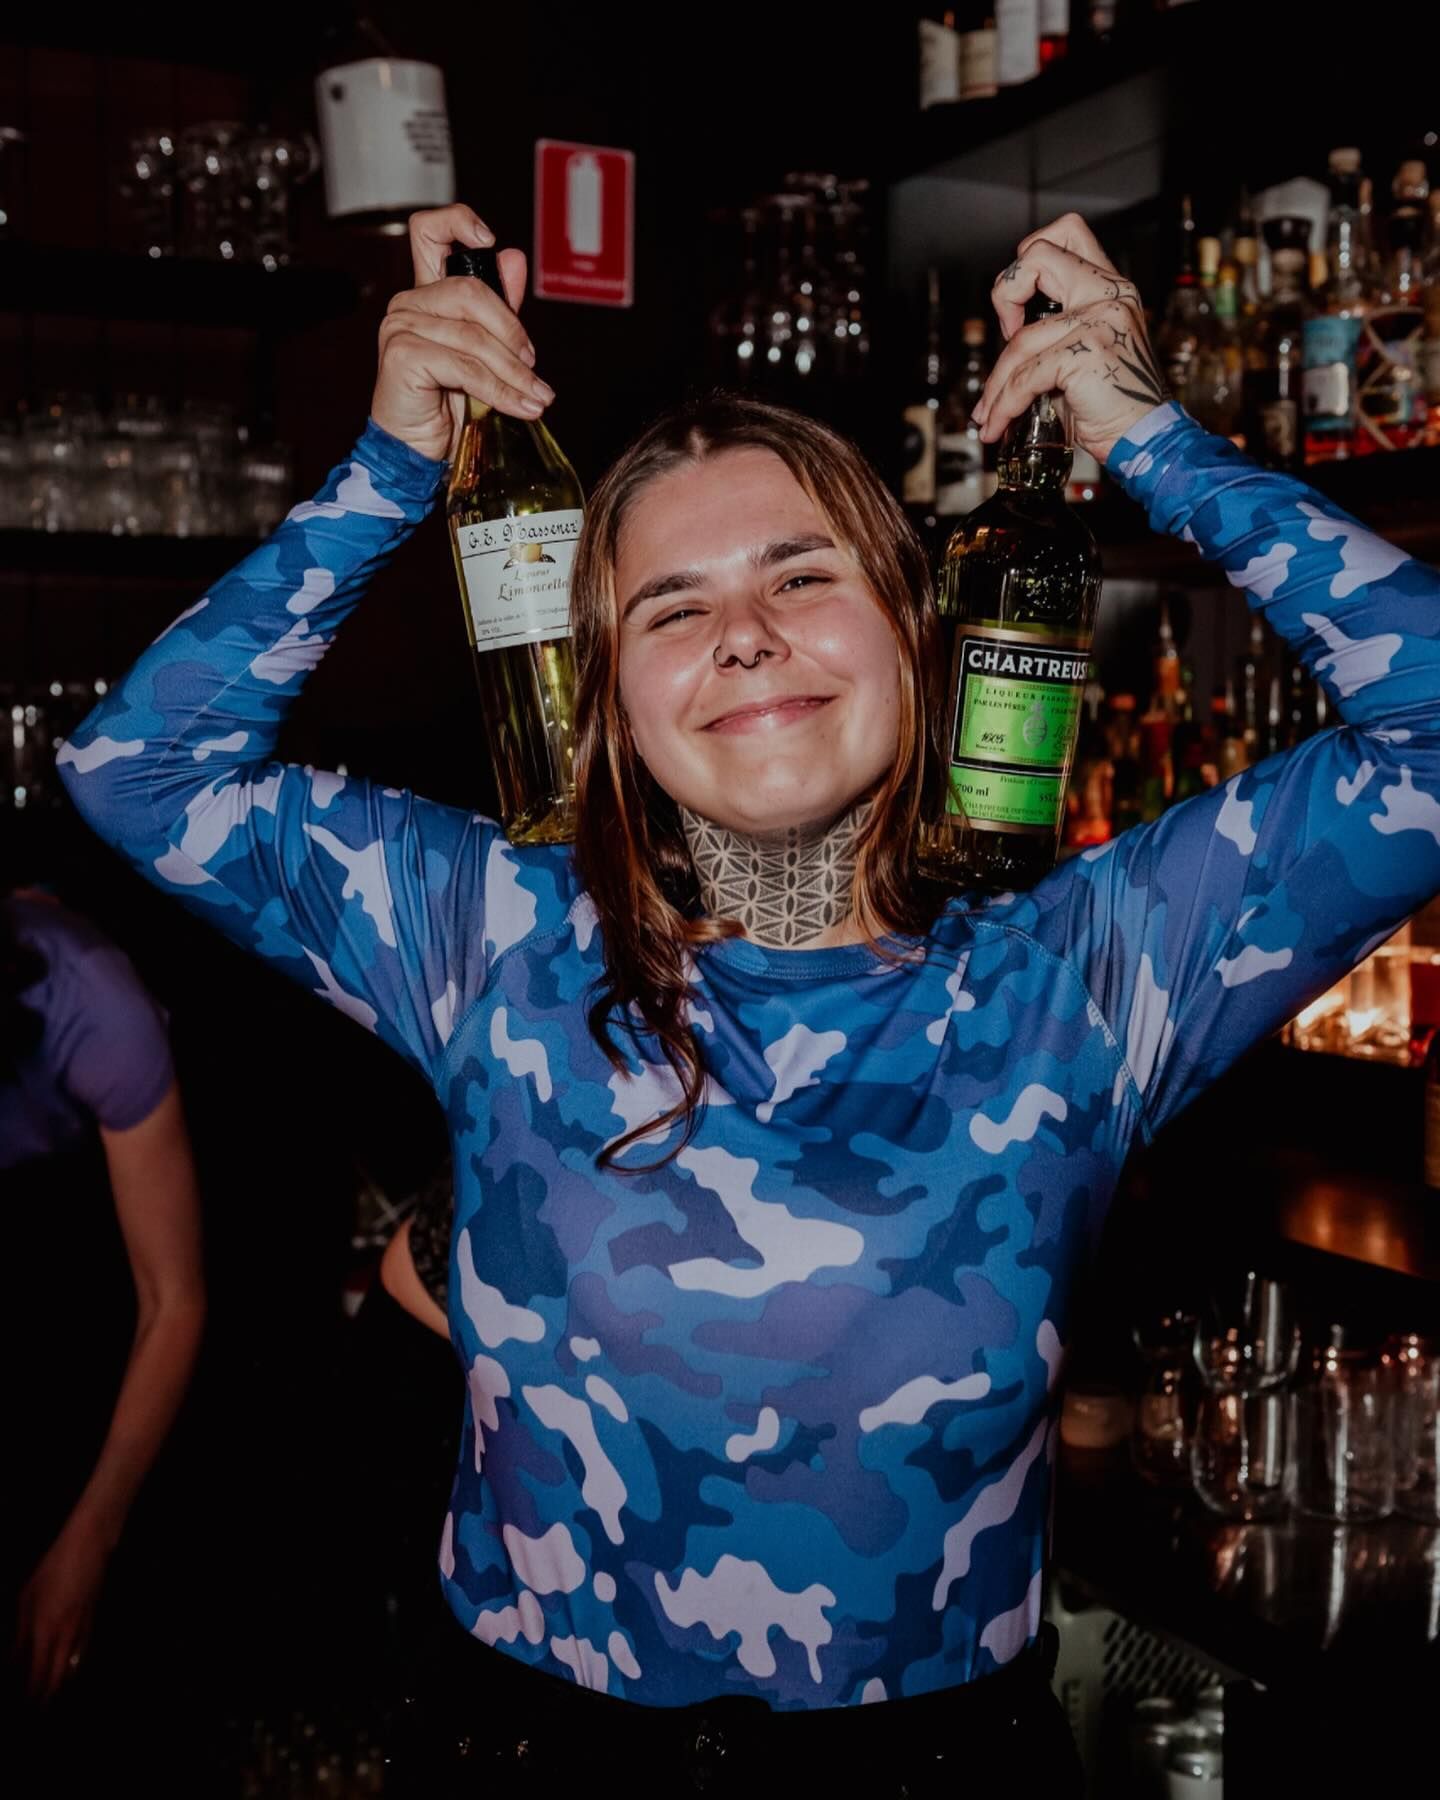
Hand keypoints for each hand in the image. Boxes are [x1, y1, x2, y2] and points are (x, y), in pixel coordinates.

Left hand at [13, 1522, 108, 1701]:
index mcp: (45, 1632)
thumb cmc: (52, 1570)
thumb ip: (20, 1633)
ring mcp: (82, 1631)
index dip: (30, 1694)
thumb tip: (13, 1660)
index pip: (37, 1674)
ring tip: (48, 1695)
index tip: (22, 1707)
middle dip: (46, 1697)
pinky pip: (80, 1655)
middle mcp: (65, 1638)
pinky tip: (64, 1669)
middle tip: (35, 1710)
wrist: (88, 1548)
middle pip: (56, 1679)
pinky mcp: (92, 1624)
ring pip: (71, 1670)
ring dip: (59, 1685)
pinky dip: (71, 1668)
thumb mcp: (26, 1599)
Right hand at [370, 203, 555, 463]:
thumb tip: (513, 258)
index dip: (459, 222)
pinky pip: (464, 367)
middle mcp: (409, 303)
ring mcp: (400, 327)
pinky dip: (499, 391)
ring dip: (514, 373)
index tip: (490, 242)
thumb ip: (498, 308)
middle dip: (513, 331)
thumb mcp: (481, 351)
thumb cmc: (445, 402)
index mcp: (426, 293)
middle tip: (533, 366)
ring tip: (537, 397)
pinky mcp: (402, 356)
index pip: (429, 231)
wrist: (416, 450)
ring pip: (473, 337)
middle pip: (471, 292)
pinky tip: (521, 407)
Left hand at [973, 213, 1167, 465]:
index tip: (1021, 309)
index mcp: (1111, 287)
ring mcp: (1100, 319)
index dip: (1029, 262)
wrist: (1144, 437)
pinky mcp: (1085, 352)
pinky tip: (999, 424)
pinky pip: (1025, 376)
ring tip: (989, 413)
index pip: (1067, 232)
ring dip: (996, 384)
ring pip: (1020, 340)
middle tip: (1004, 336)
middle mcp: (1109, 294)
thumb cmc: (1113, 401)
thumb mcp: (1088, 349)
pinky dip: (1005, 405)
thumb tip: (1010, 334)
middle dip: (1004, 295)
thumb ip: (1058, 327)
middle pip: (1038, 255)